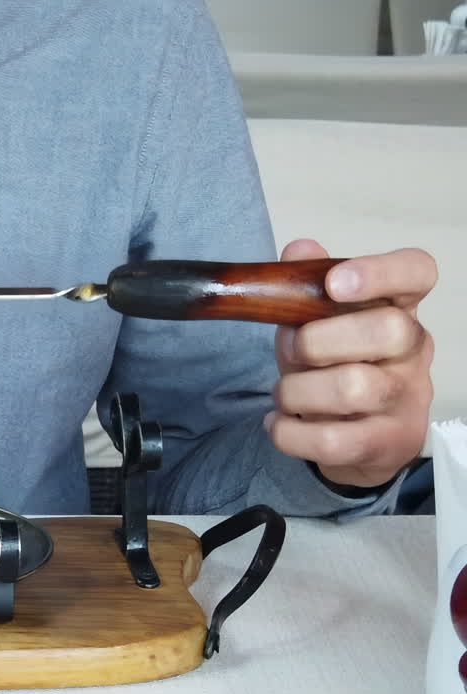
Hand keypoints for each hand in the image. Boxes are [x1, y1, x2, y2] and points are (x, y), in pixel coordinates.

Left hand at [266, 239, 435, 488]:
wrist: (356, 439)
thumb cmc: (332, 365)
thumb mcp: (313, 321)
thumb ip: (305, 285)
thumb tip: (300, 249)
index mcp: (399, 307)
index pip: (417, 272)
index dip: (380, 272)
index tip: (335, 283)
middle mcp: (414, 350)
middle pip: (388, 331)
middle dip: (318, 340)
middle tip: (293, 352)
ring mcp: (406, 399)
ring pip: (354, 388)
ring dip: (295, 391)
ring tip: (283, 394)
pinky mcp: (387, 443)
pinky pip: (333, 440)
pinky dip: (288, 433)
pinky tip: (277, 424)